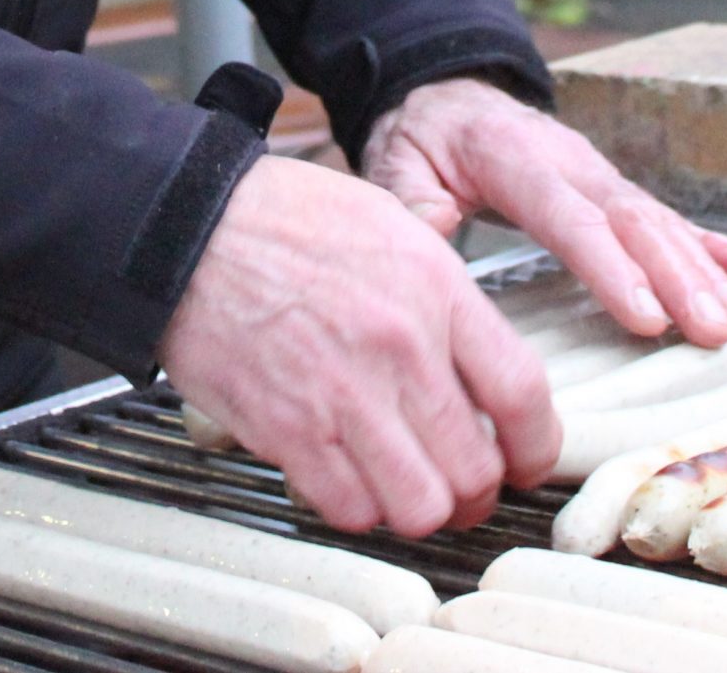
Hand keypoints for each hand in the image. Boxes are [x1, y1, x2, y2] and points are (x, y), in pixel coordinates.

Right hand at [159, 153, 557, 536]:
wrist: (188, 228)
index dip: (538, 447)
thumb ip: (442, 290)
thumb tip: (476, 351)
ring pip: (420, 506)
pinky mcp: (287, 431)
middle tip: (466, 487)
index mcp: (435, 289)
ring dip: (420, 508)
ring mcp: (344, 396)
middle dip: (478, 493)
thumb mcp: (390, 223)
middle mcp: (400, 348)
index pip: (522, 393)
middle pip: (476, 469)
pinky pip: (350, 509)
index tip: (528, 460)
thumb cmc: (283, 218)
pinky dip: (358, 507)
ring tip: (409, 489)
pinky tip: (351, 477)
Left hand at [361, 78, 726, 346]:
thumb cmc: (422, 139)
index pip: (570, 217)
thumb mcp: (396, 161)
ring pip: (657, 221)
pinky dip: (710, 243)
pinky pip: (665, 217)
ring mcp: (596, 173)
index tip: (646, 317)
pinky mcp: (610, 188)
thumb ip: (410, 196)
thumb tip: (432, 226)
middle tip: (715, 331)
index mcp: (514, 157)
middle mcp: (569, 161)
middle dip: (679, 276)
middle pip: (631, 220)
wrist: (446, 96)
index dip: (611, 267)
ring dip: (702, 270)